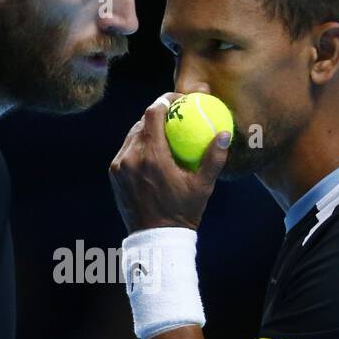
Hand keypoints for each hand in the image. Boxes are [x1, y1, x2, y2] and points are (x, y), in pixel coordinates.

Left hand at [109, 93, 230, 234]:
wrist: (155, 238)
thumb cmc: (183, 212)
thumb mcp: (202, 186)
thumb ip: (214, 158)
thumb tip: (225, 134)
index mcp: (152, 157)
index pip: (153, 113)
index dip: (165, 100)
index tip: (178, 100)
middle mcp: (131, 157)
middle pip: (142, 121)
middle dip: (157, 113)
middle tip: (174, 115)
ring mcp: (119, 165)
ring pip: (132, 135)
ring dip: (147, 129)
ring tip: (164, 130)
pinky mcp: (114, 174)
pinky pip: (126, 150)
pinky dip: (138, 145)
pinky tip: (152, 148)